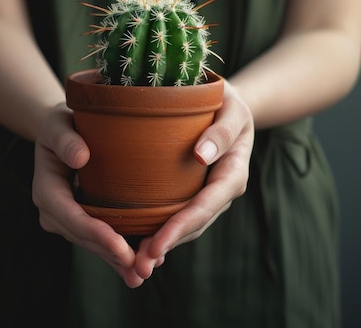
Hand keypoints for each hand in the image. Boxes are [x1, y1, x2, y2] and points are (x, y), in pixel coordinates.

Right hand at [32, 103, 145, 287]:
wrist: (58, 134)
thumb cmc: (60, 125)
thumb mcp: (58, 123)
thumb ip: (66, 139)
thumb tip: (80, 158)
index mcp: (46, 190)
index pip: (72, 216)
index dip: (96, 234)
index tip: (121, 247)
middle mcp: (52, 211)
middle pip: (83, 238)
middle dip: (110, 255)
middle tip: (140, 270)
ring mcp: (64, 220)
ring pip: (91, 245)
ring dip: (115, 261)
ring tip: (142, 275)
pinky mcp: (79, 222)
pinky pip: (97, 240)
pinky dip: (115, 255)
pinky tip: (135, 268)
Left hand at [134, 81, 254, 278]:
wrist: (227, 106)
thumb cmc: (228, 104)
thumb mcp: (232, 109)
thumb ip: (221, 132)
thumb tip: (200, 156)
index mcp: (232, 174)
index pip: (204, 205)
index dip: (180, 226)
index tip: (156, 244)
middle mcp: (221, 192)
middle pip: (194, 225)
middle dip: (168, 245)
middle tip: (139, 265)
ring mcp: (207, 196)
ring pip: (186, 227)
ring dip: (162, 246)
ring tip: (135, 265)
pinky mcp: (192, 194)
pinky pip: (177, 216)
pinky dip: (160, 232)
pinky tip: (137, 245)